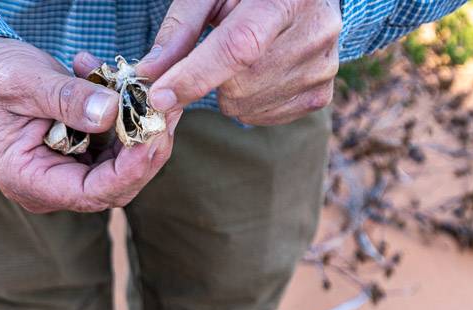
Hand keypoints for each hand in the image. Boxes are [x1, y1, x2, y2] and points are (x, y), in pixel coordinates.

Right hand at [0, 36, 181, 213]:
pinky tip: (116, 79)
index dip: (129, 171)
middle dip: (145, 148)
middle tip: (168, 108)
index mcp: (27, 179)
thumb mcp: (26, 82)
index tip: (154, 136)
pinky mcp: (75, 151)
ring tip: (149, 87)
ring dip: (139, 126)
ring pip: (119, 164)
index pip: (90, 193)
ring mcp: (63, 170)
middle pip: (113, 185)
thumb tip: (112, 113)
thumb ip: (67, 99)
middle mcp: (48, 185)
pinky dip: (121, 114)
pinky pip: (110, 143)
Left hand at [136, 0, 340, 125]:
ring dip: (230, 91)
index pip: (238, 47)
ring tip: (246, 55)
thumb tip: (149, 72)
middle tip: (218, 49)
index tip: (158, 97)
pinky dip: (249, 102)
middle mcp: (314, 31)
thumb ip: (180, 28)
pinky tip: (259, 72)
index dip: (194, 76)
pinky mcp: (322, 92)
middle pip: (239, 85)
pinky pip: (264, 117)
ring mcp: (322, 65)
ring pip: (248, 107)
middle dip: (212, 78)